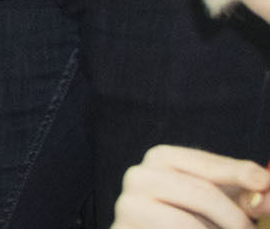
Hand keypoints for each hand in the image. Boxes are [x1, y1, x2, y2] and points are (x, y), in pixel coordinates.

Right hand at [111, 144, 269, 228]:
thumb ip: (244, 194)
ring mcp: (128, 205)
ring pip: (186, 222)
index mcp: (161, 159)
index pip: (206, 164)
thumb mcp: (221, 202)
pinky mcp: (125, 228)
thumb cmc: (192, 219)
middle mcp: (139, 176)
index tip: (262, 182)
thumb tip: (265, 185)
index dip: (237, 173)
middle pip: (201, 193)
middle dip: (234, 217)